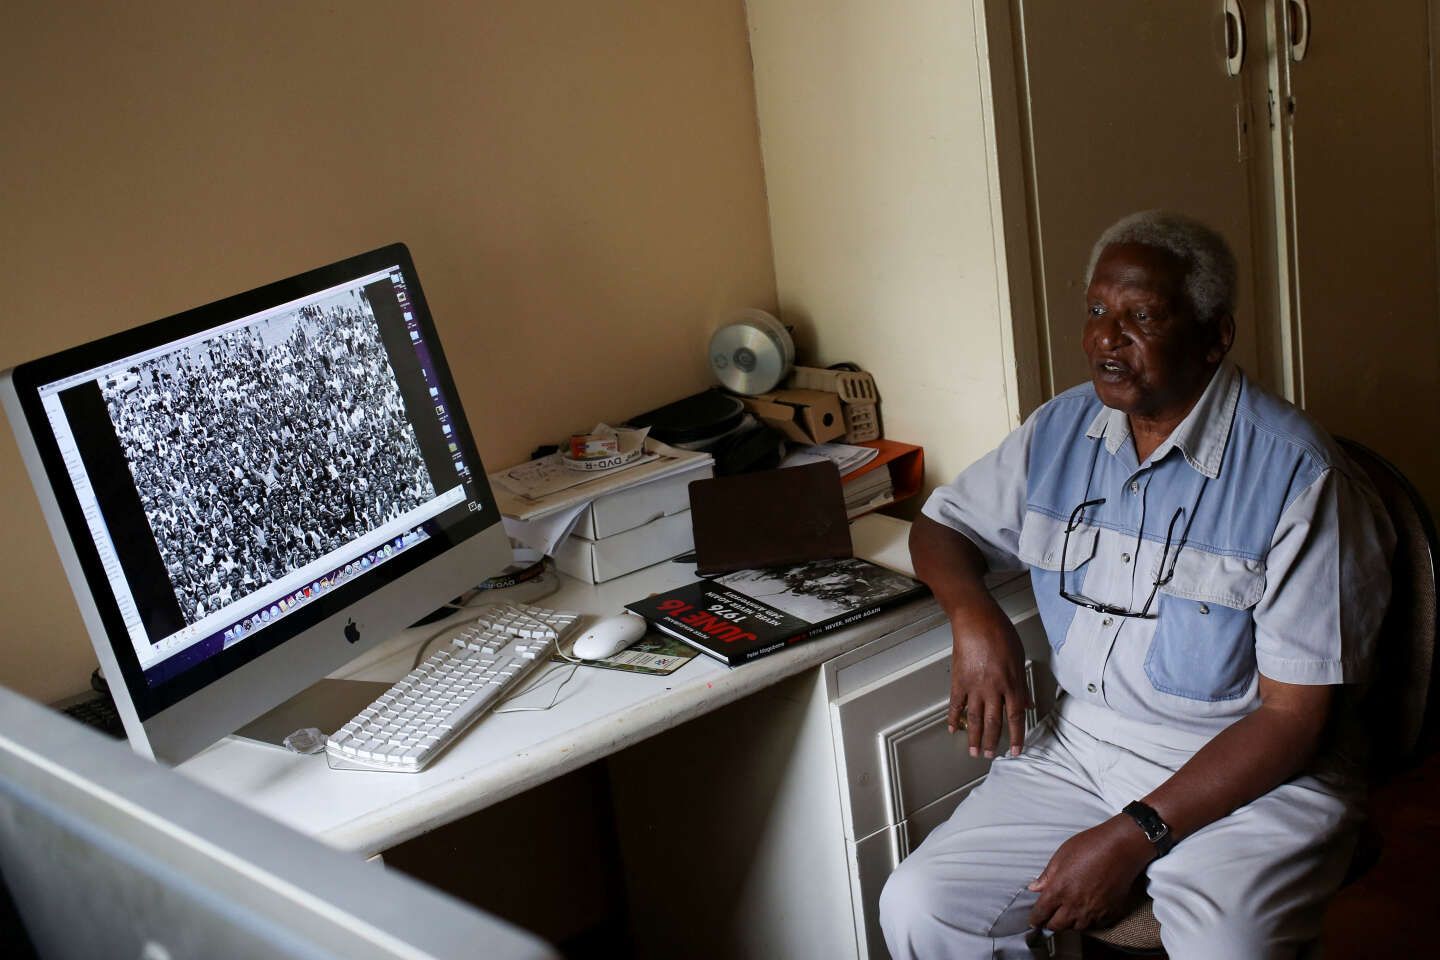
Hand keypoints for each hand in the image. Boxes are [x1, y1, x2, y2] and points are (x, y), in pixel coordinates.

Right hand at [946, 597, 1031, 757]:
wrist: (976, 620)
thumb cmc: (1000, 633)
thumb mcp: (1019, 658)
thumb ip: (1022, 684)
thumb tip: (1027, 701)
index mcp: (1011, 683)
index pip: (1016, 716)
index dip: (1016, 736)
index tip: (1015, 750)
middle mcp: (993, 688)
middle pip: (994, 722)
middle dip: (993, 741)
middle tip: (990, 755)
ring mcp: (974, 686)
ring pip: (974, 718)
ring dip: (974, 737)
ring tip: (974, 751)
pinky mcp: (959, 680)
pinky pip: (956, 704)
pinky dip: (953, 718)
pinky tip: (953, 729)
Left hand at [1027, 816, 1154, 931]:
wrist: (1121, 847)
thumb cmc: (1091, 846)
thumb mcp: (1061, 855)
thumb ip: (1047, 875)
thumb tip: (1035, 887)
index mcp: (1059, 890)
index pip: (1041, 914)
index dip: (1035, 919)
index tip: (1034, 920)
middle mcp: (1075, 905)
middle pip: (1057, 926)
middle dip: (1050, 923)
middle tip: (1049, 918)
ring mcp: (1093, 911)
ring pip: (1076, 928)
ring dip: (1069, 923)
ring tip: (1068, 914)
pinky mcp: (1109, 912)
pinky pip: (1095, 925)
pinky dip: (1088, 922)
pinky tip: (1086, 912)